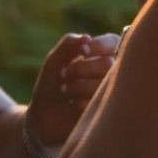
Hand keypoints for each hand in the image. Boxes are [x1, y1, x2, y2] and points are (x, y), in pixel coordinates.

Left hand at [28, 32, 120, 148]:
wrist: (43, 119)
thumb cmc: (51, 86)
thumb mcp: (54, 62)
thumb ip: (67, 45)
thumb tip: (85, 37)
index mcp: (102, 56)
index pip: (114, 42)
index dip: (99, 45)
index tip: (83, 52)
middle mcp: (112, 74)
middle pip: (109, 63)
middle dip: (83, 67)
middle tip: (66, 74)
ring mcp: (113, 95)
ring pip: (106, 83)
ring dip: (81, 85)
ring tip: (66, 91)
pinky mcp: (110, 115)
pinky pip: (104, 104)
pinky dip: (85, 102)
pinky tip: (74, 105)